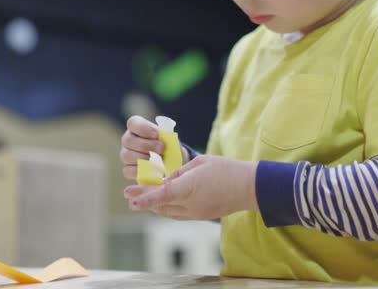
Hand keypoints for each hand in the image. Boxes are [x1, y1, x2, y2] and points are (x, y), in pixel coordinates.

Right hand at [119, 115, 165, 179]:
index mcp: (137, 127)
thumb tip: (165, 141)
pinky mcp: (127, 169)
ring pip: (126, 155)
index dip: (143, 128)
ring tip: (158, 162)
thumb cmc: (169, 146)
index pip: (133, 123)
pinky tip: (152, 171)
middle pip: (128, 140)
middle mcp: (128, 139)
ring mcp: (125, 154)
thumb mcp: (171, 140)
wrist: (171, 162)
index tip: (156, 134)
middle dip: (146, 145)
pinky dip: (140, 171)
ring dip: (143, 158)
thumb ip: (168, 138)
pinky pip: (128, 170)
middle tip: (161, 149)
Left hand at [123, 155, 257, 220]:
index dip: (144, 198)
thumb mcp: (201, 162)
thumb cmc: (227, 169)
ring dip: (154, 205)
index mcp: (189, 188)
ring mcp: (196, 213)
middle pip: (161, 205)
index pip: (162, 195)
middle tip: (128, 195)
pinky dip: (166, 208)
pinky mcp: (202, 215)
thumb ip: (180, 171)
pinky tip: (161, 203)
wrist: (249, 187)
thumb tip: (167, 180)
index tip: (130, 199)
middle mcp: (190, 204)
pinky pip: (178, 214)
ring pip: (168, 212)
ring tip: (140, 199)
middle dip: (144, 200)